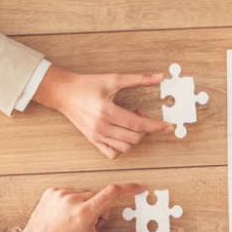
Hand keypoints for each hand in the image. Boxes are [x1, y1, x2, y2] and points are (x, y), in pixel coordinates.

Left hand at [0, 183, 147, 231]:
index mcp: (84, 213)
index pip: (113, 192)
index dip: (129, 188)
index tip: (139, 188)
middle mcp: (72, 199)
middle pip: (99, 198)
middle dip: (99, 211)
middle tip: (89, 228)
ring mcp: (60, 195)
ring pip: (85, 195)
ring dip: (86, 207)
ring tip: (74, 224)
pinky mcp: (51, 193)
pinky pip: (71, 193)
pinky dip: (73, 203)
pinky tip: (65, 217)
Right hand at [33, 65, 173, 158]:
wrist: (64, 92)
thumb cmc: (87, 85)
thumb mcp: (114, 79)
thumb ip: (139, 79)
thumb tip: (159, 77)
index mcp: (107, 111)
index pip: (138, 124)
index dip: (156, 126)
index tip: (168, 126)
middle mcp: (102, 127)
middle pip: (134, 138)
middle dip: (145, 129)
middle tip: (141, 114)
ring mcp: (97, 136)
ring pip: (125, 148)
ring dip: (135, 138)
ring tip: (131, 123)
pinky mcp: (93, 141)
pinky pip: (112, 154)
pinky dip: (122, 148)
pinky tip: (123, 134)